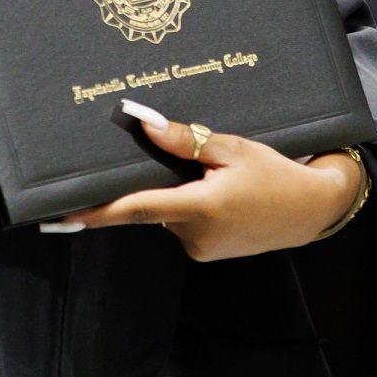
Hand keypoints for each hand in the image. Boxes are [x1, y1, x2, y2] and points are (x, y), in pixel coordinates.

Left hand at [54, 102, 363, 260]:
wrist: (312, 210)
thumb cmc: (276, 174)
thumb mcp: (231, 148)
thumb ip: (183, 140)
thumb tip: (142, 122)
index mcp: (202, 207)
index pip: (137, 209)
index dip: (98, 212)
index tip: (64, 217)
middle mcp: (196, 235)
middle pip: (153, 205)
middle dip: (158, 182)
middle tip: (188, 165)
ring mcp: (201, 249)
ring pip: (168, 214)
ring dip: (177, 193)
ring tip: (217, 176)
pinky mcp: (207, 253)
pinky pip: (183, 223)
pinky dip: (189, 205)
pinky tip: (219, 192)